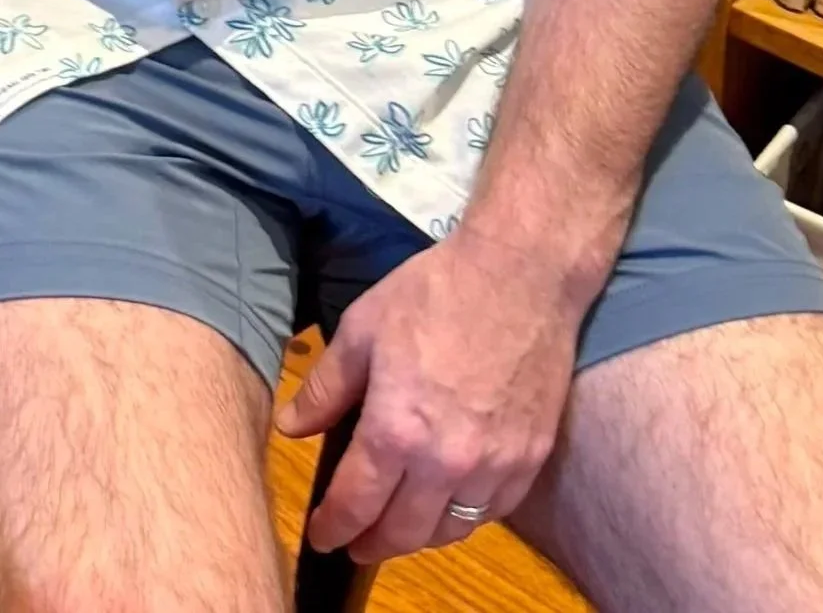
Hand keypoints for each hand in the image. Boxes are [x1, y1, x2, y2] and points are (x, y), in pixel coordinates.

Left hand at [276, 224, 585, 563]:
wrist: (519, 277)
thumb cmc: (434, 294)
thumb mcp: (362, 330)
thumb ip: (326, 387)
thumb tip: (292, 427)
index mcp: (397, 429)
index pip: (357, 503)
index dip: (333, 526)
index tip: (321, 536)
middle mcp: (447, 463)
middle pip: (404, 532)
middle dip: (372, 544)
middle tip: (353, 544)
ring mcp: (495, 467)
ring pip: (449, 531)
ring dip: (418, 538)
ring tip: (396, 529)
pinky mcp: (530, 460)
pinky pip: (491, 513)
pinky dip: (463, 519)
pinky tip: (446, 506)